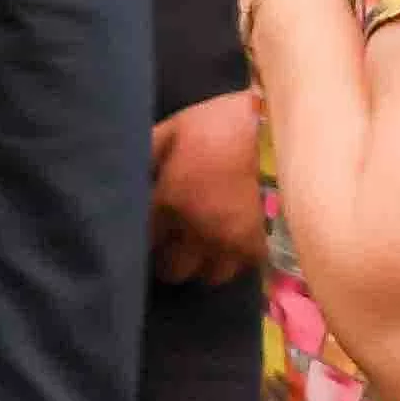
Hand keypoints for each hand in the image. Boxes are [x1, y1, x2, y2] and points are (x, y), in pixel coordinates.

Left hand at [149, 92, 263, 285]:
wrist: (278, 129)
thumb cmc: (220, 124)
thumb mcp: (173, 130)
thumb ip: (145, 157)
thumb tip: (121, 176)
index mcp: (170, 203)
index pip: (143, 239)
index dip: (142, 235)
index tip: (148, 228)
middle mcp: (197, 233)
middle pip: (172, 270)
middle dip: (171, 256)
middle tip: (175, 240)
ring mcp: (231, 244)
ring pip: (209, 276)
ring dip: (205, 262)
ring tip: (207, 243)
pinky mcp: (261, 247)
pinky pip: (241, 268)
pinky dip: (236, 257)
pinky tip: (234, 240)